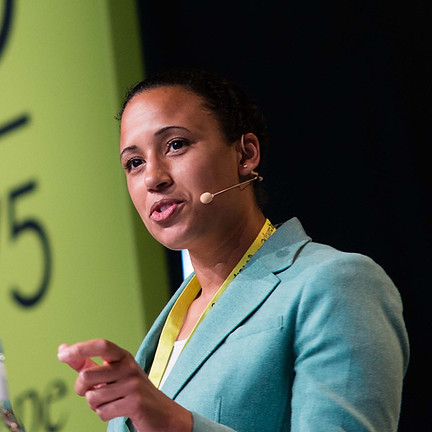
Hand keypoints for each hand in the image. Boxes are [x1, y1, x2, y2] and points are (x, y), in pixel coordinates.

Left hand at [57, 339, 191, 431]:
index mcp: (123, 356)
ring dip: (95, 405)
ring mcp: (133, 384)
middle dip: (82, 390)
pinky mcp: (135, 403)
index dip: (81, 348)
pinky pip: (102, 412)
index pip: (101, 345)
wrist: (162, 413)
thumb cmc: (132, 391)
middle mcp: (129, 366)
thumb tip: (62, 349)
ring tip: (111, 401)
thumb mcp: (112, 373)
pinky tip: (117, 410)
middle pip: (87, 376)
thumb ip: (87, 362)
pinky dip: (104, 414)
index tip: (62, 354)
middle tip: (93, 392)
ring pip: (92, 397)